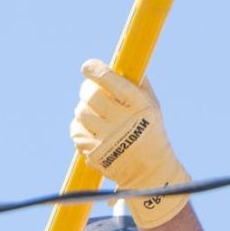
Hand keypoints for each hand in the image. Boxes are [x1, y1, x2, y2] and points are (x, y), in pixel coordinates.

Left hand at [72, 60, 191, 226]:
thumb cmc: (150, 129)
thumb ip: (138, 83)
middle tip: (89, 89)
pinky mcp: (95, 154)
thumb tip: (122, 61)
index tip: (87, 66)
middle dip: (86, 88)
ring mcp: (108, 140)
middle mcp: (123, 121)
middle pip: (91, 96)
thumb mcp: (153, 104)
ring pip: (80, 113)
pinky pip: (76, 131)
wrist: (149, 170)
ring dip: (83, 108)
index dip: (94, 70)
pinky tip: (92, 128)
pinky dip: (80, 126)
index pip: (110, 80)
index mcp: (138, 105)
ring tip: (93, 111)